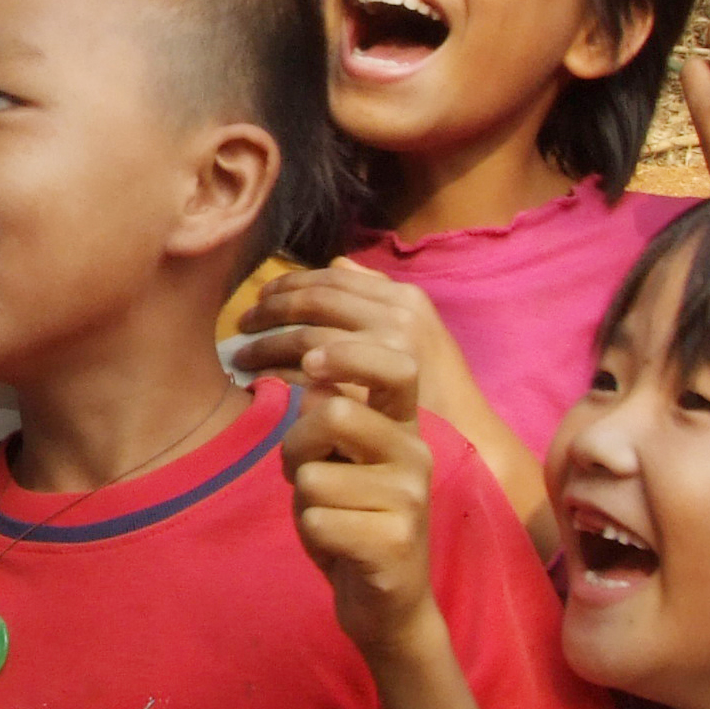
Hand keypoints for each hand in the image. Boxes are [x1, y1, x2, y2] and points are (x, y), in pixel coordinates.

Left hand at [230, 262, 479, 430]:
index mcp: (405, 301)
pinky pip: (311, 384)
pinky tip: (265, 390)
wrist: (468, 446)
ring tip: (243, 361)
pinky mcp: (372, 392)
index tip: (260, 299)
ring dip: (267, 348)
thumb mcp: (414, 336)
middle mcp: (397, 321)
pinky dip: (281, 381)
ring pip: (307, 341)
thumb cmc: (435, 393)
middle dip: (271, 313)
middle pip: (315, 305)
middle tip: (241, 327)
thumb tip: (339, 262)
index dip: (289, 284)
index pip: (332, 279)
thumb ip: (378, 299)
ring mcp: (386, 359)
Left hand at [282, 344, 437, 654]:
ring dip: (303, 500)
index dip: (349, 355)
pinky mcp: (394, 542)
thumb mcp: (339, 461)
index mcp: (404, 427)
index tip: (312, 364)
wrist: (389, 604)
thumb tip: (315, 380)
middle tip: (301, 474)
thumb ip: (330, 419)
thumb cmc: (353, 521)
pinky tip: (339, 548)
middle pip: (335, 416)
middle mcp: (416, 455)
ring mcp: (410, 499)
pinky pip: (317, 521)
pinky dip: (312, 535)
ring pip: (314, 476)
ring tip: (330, 518)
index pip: (396, 365)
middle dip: (296, 446)